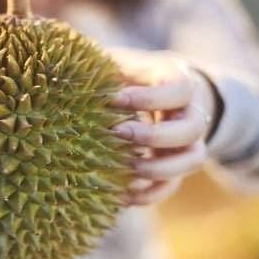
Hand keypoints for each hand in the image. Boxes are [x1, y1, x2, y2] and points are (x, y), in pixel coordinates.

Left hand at [108, 49, 218, 205]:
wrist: (157, 89)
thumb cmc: (128, 74)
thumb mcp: (118, 62)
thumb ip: (101, 67)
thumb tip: (65, 73)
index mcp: (177, 80)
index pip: (180, 89)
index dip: (150, 98)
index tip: (114, 98)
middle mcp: (191, 111)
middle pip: (193, 129)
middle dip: (154, 136)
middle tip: (117, 133)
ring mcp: (188, 141)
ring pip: (193, 160)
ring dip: (159, 168)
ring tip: (126, 168)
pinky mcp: (176, 166)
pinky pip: (173, 185)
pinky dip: (150, 194)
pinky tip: (122, 195)